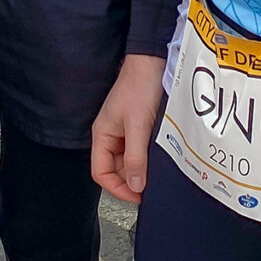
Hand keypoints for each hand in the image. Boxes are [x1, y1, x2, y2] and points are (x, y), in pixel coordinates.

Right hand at [90, 53, 165, 203]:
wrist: (152, 64)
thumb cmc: (139, 88)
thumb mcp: (137, 126)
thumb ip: (136, 157)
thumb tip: (136, 186)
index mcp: (102, 134)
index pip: (100, 172)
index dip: (117, 188)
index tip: (137, 196)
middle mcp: (110, 135)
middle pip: (115, 169)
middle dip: (131, 180)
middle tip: (152, 187)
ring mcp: (124, 132)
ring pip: (129, 161)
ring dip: (141, 169)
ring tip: (158, 173)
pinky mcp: (137, 127)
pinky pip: (139, 150)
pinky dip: (148, 158)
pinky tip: (160, 159)